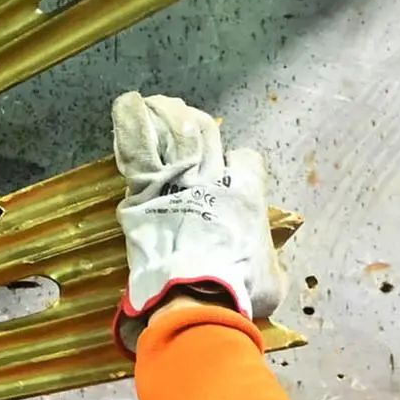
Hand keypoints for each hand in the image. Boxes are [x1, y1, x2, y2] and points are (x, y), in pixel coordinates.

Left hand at [111, 92, 281, 351]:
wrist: (196, 295)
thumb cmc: (239, 291)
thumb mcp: (272, 280)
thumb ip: (268, 264)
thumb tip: (266, 269)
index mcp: (248, 194)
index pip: (245, 159)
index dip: (237, 165)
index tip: (229, 176)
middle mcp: (213, 179)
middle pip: (207, 135)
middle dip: (198, 125)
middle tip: (185, 120)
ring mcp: (177, 181)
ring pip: (176, 132)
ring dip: (167, 115)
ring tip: (157, 104)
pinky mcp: (144, 192)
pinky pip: (139, 150)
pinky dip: (132, 125)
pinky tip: (128, 105)